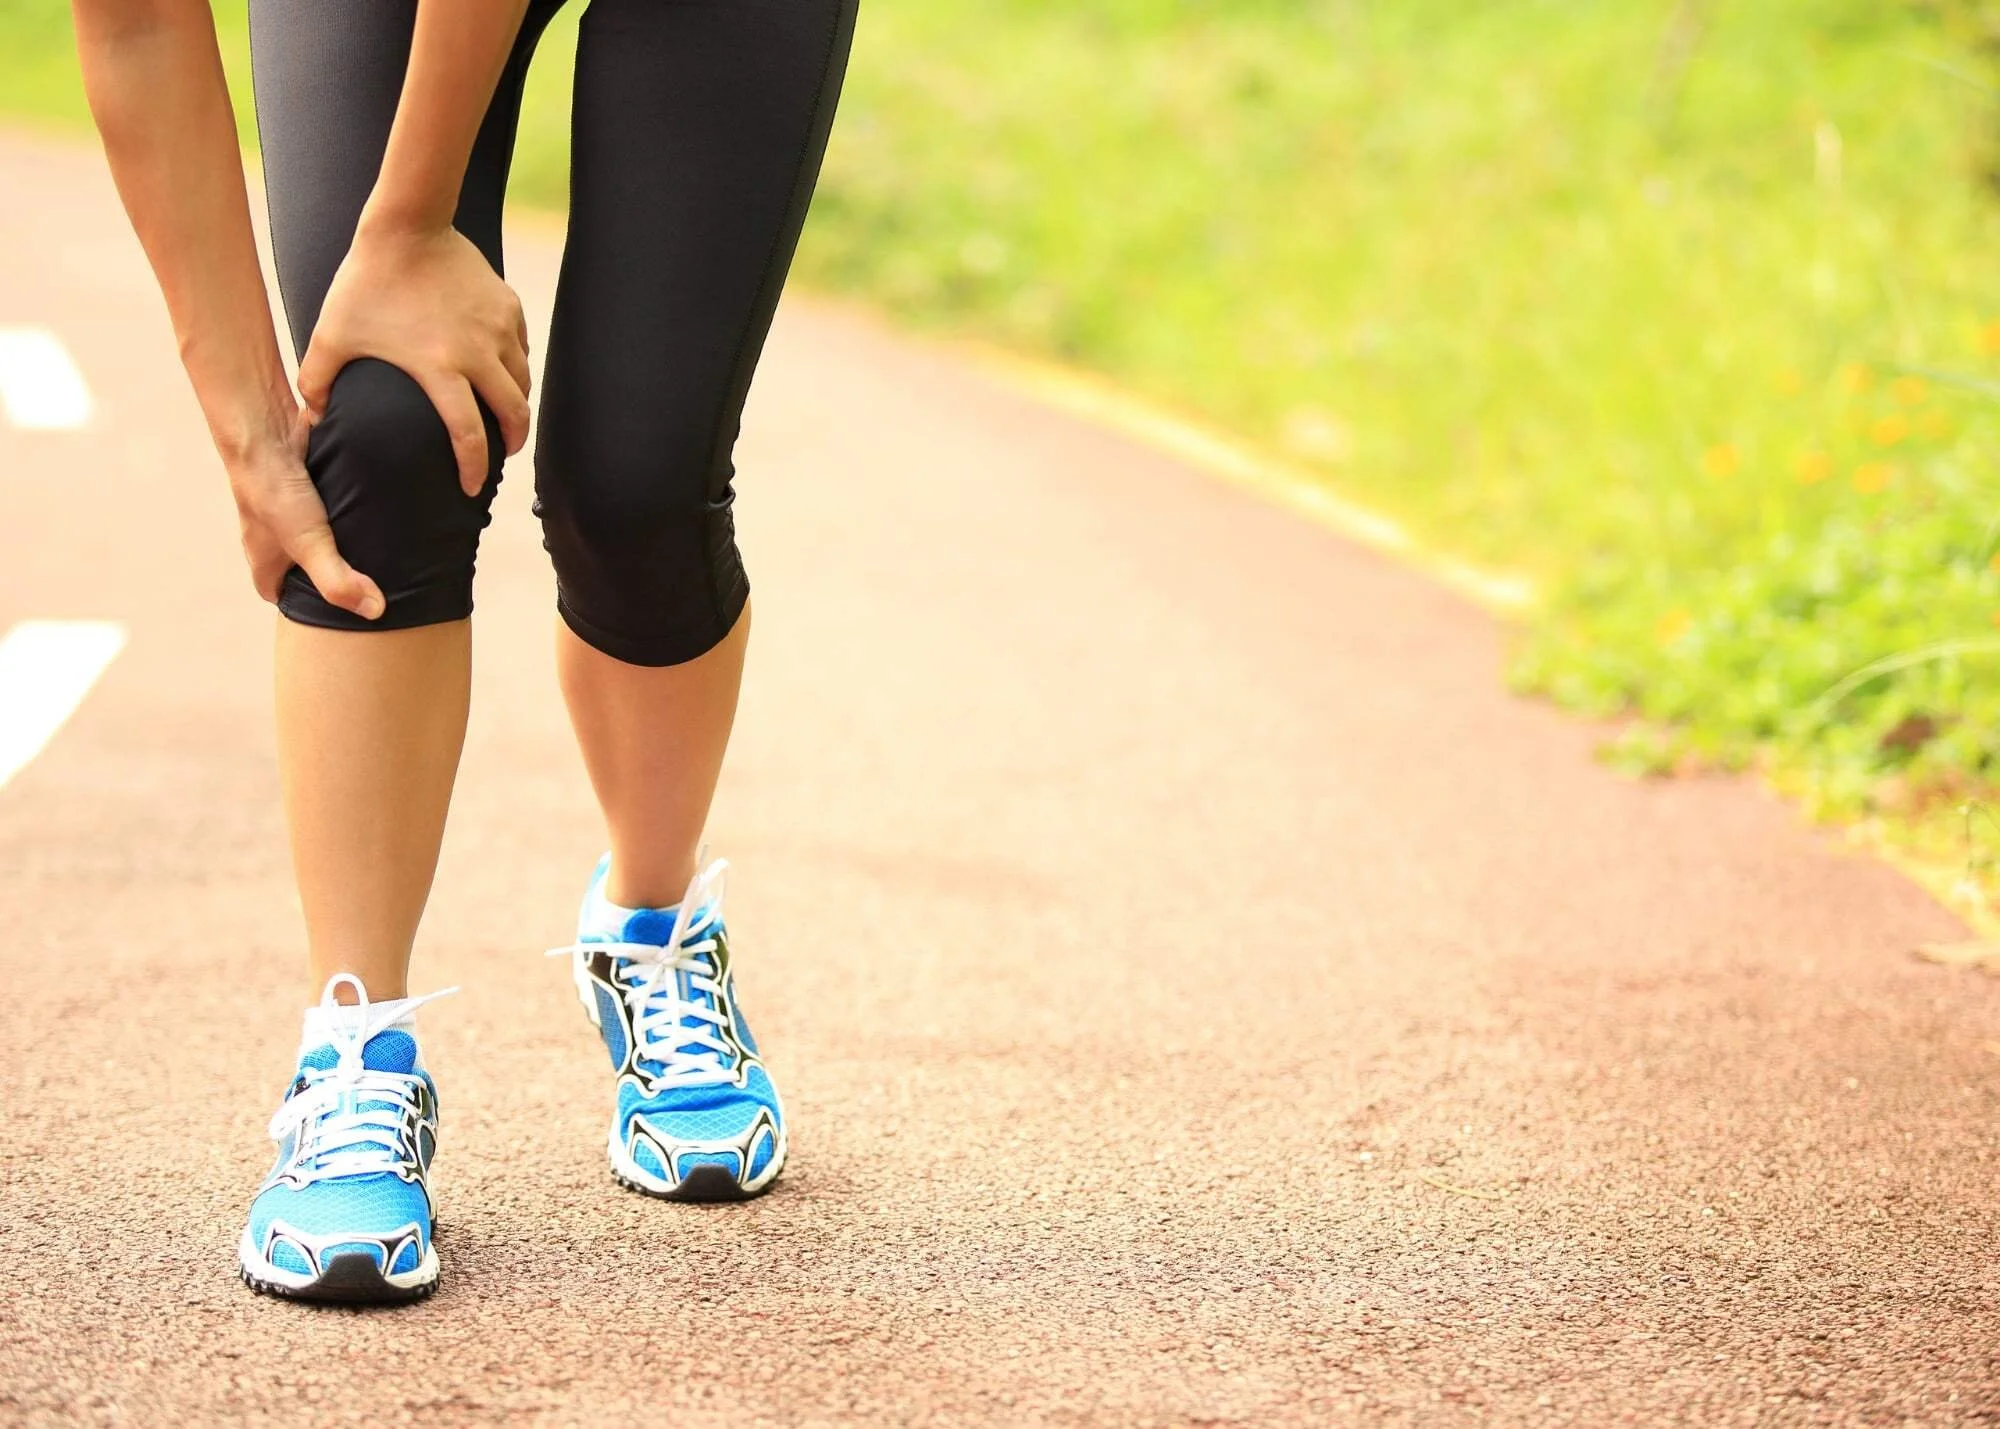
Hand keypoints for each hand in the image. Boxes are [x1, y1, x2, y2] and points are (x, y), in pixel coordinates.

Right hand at [227, 407, 385, 618]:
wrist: (263, 429)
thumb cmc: (275, 491)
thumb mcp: (308, 543)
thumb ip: (337, 579)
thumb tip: (375, 612)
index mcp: (263, 560)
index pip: (280, 596)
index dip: (304, 607)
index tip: (336, 614)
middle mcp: (272, 537)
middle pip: (301, 569)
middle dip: (329, 578)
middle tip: (367, 585)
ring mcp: (286, 511)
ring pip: (316, 538)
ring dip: (341, 543)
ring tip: (379, 554)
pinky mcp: (305, 487)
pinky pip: (328, 508)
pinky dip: (346, 513)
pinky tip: (373, 517)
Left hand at [297, 221, 531, 495]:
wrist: (407, 225)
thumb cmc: (365, 282)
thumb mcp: (331, 334)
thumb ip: (316, 382)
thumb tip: (313, 418)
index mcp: (440, 369)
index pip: (469, 435)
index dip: (474, 468)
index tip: (472, 489)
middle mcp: (479, 353)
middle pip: (514, 414)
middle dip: (513, 442)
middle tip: (503, 454)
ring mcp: (500, 328)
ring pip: (524, 382)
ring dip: (517, 405)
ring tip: (506, 415)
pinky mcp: (508, 306)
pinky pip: (522, 347)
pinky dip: (517, 366)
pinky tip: (503, 369)